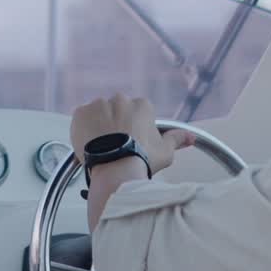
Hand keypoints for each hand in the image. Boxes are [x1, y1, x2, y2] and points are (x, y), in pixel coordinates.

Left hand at [70, 93, 193, 174]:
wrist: (115, 170)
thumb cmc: (142, 161)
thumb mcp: (165, 151)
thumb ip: (177, 139)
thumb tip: (190, 137)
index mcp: (142, 105)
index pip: (138, 113)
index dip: (135, 129)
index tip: (132, 142)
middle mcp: (120, 99)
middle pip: (117, 111)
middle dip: (117, 125)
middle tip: (116, 146)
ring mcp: (98, 104)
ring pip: (98, 113)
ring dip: (100, 126)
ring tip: (102, 148)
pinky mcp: (80, 113)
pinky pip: (81, 118)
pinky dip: (83, 129)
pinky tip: (89, 144)